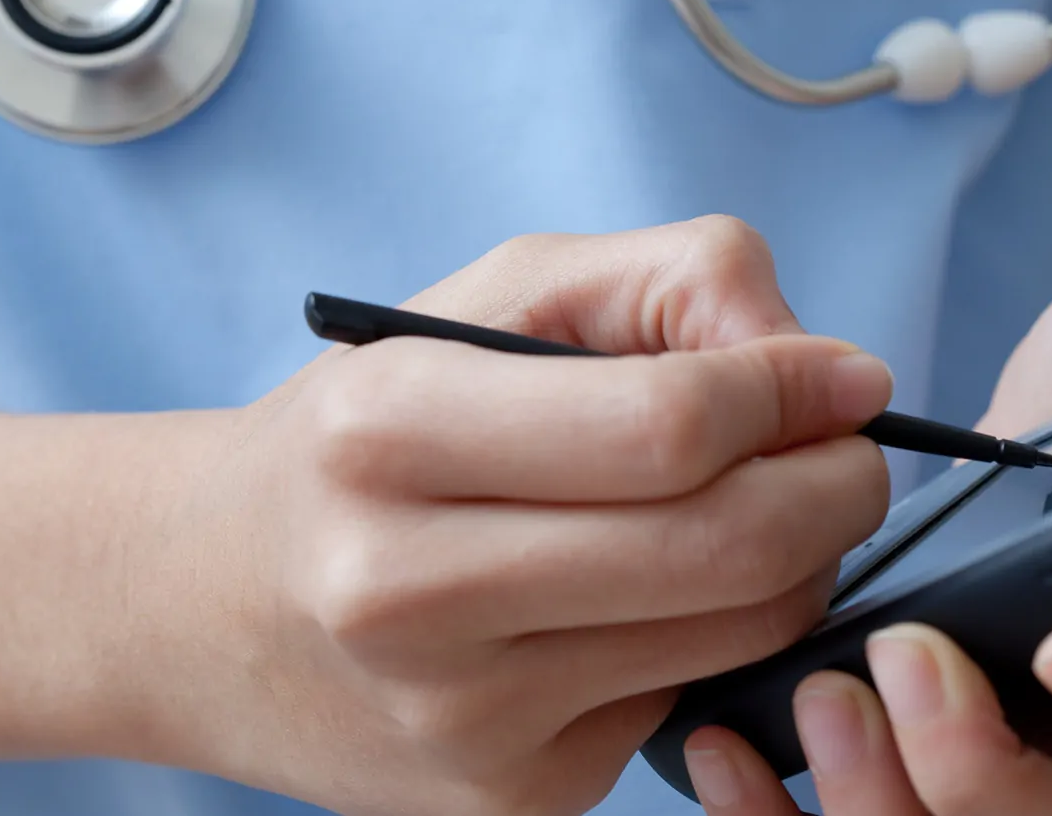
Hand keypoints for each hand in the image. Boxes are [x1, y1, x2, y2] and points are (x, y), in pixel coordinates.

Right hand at [126, 216, 895, 815]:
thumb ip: (667, 286)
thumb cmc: (366, 432)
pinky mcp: (509, 794)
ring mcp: (462, 716)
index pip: (668, 425)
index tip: (847, 376)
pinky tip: (650, 599)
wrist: (203, 605)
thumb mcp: (490, 297)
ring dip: (800, 561)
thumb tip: (829, 372)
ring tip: (757, 509)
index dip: (794, 394)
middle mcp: (408, 590)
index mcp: (390, 432)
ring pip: (740, 633)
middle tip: (848, 451)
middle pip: (728, 545)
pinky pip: (690, 698)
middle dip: (838, 486)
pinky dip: (713, 636)